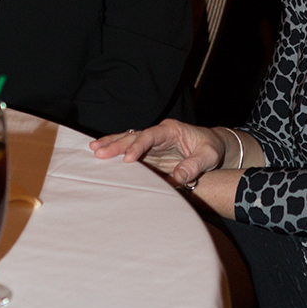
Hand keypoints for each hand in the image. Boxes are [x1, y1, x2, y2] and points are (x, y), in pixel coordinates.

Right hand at [90, 119, 225, 186]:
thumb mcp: (209, 156)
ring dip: (111, 145)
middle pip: (134, 136)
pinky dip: (116, 151)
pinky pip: (130, 149)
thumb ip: (195, 165)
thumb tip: (179, 177)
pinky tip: (102, 153)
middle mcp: (158, 133)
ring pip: (128, 140)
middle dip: (116, 143)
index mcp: (171, 130)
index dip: (138, 146)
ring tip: (93, 149)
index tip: (127, 158)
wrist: (213, 145)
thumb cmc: (211, 148)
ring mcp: (152, 142)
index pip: (151, 136)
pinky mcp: (149, 152)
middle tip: (98, 151)